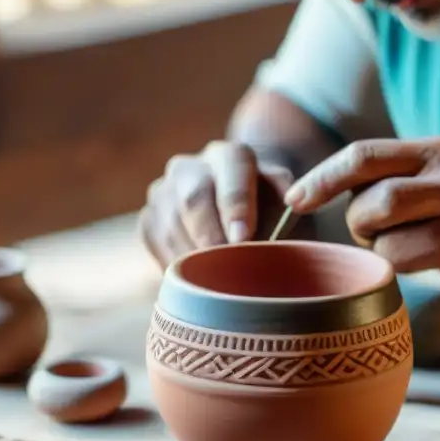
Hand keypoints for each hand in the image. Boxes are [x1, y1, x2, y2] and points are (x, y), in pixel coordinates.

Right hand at [139, 140, 296, 268]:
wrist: (234, 221)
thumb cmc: (269, 218)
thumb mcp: (287, 208)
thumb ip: (290, 207)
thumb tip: (291, 209)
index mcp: (231, 156)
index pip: (232, 172)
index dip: (236, 205)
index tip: (243, 238)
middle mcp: (191, 167)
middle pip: (193, 198)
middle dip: (210, 236)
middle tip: (225, 268)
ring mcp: (163, 192)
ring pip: (171, 225)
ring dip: (194, 258)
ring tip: (218, 284)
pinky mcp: (148, 220)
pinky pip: (157, 246)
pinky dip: (177, 267)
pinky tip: (198, 282)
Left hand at [283, 139, 439, 294]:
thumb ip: (394, 178)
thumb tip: (328, 192)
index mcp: (433, 150)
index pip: (362, 156)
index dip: (322, 178)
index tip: (296, 199)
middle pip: (368, 196)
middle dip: (357, 222)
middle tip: (374, 234)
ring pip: (381, 226)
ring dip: (377, 245)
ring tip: (402, 245)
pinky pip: (401, 256)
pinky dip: (396, 264)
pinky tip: (420, 260)